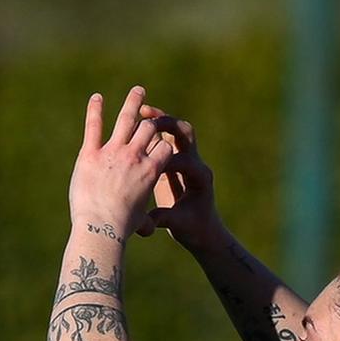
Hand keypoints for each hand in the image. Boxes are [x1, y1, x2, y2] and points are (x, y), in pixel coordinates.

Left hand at [67, 88, 179, 241]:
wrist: (101, 227)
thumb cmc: (123, 228)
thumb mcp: (140, 222)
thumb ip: (145, 219)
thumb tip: (146, 229)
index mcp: (152, 171)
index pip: (165, 147)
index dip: (165, 144)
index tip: (162, 142)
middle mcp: (135, 156)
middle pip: (149, 129)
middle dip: (153, 120)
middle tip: (152, 113)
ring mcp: (113, 152)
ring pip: (126, 119)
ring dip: (133, 102)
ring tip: (138, 91)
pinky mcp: (90, 154)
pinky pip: (94, 126)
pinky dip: (95, 110)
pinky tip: (96, 97)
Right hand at [137, 100, 223, 247]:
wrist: (202, 230)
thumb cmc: (192, 229)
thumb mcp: (178, 225)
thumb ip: (164, 219)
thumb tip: (148, 221)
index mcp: (200, 178)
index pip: (184, 161)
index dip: (166, 161)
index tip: (149, 164)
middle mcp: (196, 164)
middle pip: (186, 135)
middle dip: (168, 125)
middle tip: (149, 119)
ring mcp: (187, 159)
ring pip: (176, 130)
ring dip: (161, 120)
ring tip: (142, 111)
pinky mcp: (176, 159)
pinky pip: (166, 138)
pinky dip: (154, 128)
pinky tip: (137, 121)